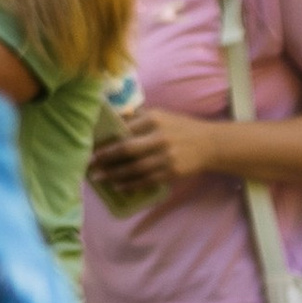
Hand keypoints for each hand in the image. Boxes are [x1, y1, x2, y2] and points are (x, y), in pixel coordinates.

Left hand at [87, 101, 219, 197]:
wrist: (210, 144)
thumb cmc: (181, 128)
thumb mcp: (162, 115)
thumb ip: (139, 119)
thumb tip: (114, 123)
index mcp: (155, 119)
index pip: (125, 130)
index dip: (108, 140)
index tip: (93, 148)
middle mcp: (160, 137)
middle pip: (127, 150)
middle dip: (106, 159)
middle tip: (91, 165)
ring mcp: (167, 156)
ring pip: (135, 168)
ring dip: (115, 175)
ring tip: (100, 178)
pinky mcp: (173, 172)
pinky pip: (147, 180)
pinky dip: (131, 184)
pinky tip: (119, 187)